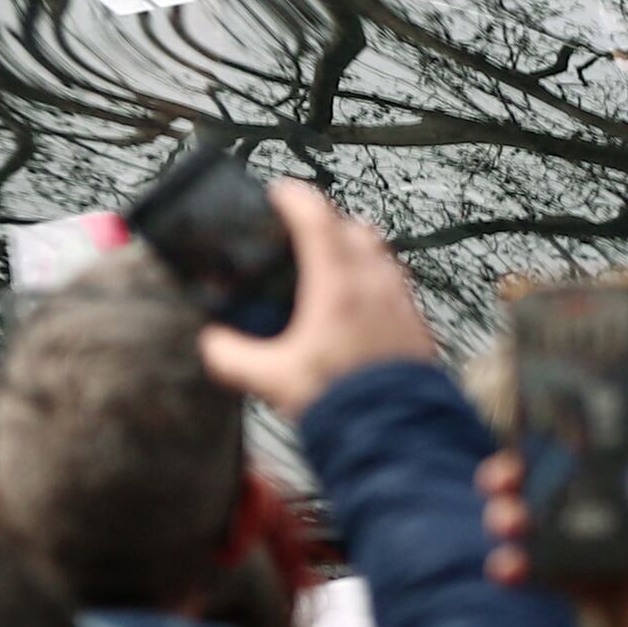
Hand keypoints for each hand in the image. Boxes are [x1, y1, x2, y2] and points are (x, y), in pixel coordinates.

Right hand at [192, 180, 437, 421]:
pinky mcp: (415, 322)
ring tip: (332, 262)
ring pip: (379, 251)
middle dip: (326, 221)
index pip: (316, 217)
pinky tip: (360, 303)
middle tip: (302, 230)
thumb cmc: (341, 402)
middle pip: (352, 225)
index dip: (293, 197)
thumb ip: (231, 356)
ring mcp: (398, 301)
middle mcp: (373, 284)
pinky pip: (396, 283)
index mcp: (336, 286)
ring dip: (354, 246)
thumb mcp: (270, 380)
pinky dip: (375, 278)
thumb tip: (212, 343)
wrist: (396, 433)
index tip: (278, 193)